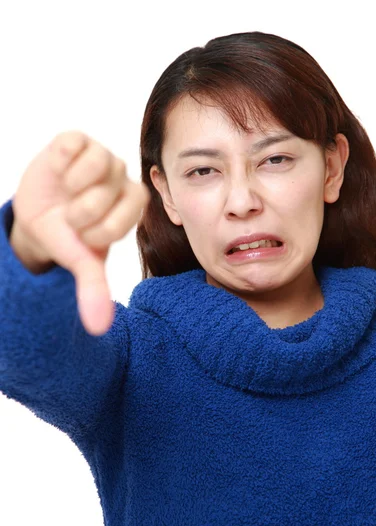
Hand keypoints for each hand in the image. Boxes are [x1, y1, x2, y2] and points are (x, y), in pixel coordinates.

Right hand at [12, 131, 149, 335]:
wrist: (38, 218)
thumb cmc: (68, 238)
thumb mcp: (81, 262)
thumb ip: (93, 288)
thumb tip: (99, 327)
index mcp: (131, 205)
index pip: (130, 212)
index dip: (100, 229)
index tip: (84, 236)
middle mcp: (121, 178)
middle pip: (110, 192)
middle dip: (82, 213)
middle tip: (71, 217)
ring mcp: (100, 156)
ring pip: (98, 165)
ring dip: (72, 188)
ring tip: (64, 194)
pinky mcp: (77, 140)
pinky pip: (76, 144)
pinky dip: (61, 163)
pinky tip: (58, 173)